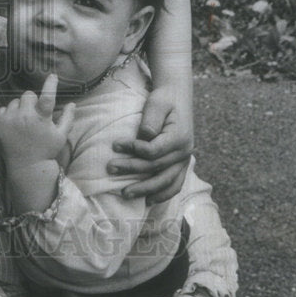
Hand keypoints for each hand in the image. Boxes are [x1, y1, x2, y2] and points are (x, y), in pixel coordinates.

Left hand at [0, 75, 74, 166]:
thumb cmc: (46, 150)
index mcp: (41, 119)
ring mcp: (10, 119)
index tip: (53, 76)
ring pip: (15, 101)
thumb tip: (72, 103)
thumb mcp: (61, 136)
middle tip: (35, 113)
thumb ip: (68, 118)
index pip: (47, 97)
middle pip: (28, 95)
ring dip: (21, 108)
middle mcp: (25, 117)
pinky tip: (15, 125)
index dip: (50, 85)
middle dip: (32, 101)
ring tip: (24, 122)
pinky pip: (4, 108)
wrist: (26, 166)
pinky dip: (9, 114)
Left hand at [109, 86, 192, 201]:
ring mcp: (184, 159)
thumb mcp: (157, 103)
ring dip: (146, 189)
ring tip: (126, 194)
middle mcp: (184, 151)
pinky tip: (148, 200)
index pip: (154, 151)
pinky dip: (163, 194)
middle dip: (132, 169)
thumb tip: (144, 137)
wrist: (178, 96)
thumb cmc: (164, 99)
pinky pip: (175, 183)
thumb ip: (151, 120)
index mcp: (179, 137)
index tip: (115, 144)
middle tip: (110, 168)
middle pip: (156, 167)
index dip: (134, 150)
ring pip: (166, 181)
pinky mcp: (181, 163)